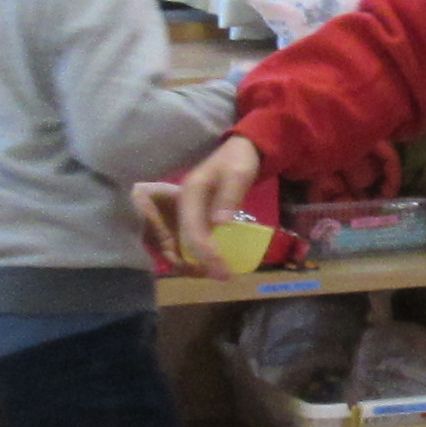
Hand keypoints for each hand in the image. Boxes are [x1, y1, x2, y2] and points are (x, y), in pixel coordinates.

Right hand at [148, 133, 266, 274]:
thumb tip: (219, 224)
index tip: (220, 267)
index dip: (204, 250)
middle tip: (223, 276)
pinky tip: (219, 262)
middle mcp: (184, 204)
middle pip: (185, 238)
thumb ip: (229, 197)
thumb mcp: (238, 174)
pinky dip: (205, 252)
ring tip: (221, 274)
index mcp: (189, 193)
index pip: (191, 227)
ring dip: (201, 260)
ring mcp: (188, 210)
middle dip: (201, 261)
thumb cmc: (239, 160)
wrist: (240, 150)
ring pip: (187, 242)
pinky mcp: (196, 216)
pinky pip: (196, 238)